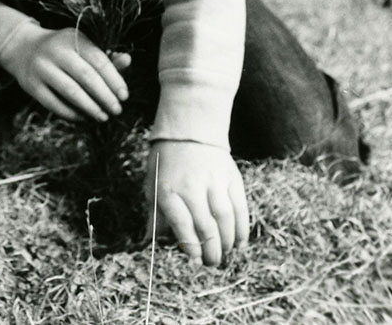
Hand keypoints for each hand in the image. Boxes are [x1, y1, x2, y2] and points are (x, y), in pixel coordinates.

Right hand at [0, 25, 129, 121]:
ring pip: (70, 91)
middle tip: (117, 109)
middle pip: (85, 76)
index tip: (125, 95)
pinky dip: (71, 114)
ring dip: (90, 107)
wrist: (23, 48)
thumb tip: (127, 61)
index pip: (98, 59)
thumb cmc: (63, 49)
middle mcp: (56, 51)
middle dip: (104, 96)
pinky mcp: (31, 85)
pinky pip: (54, 104)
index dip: (114, 79)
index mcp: (73, 38)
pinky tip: (84, 118)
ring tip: (103, 117)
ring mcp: (41, 68)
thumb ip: (105, 56)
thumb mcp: (82, 45)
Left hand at [145, 140, 248, 266]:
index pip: (182, 224)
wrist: (190, 129)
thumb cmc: (167, 161)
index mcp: (168, 189)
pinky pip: (239, 206)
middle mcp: (191, 185)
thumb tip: (149, 241)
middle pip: (205, 226)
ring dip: (227, 241)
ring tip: (225, 253)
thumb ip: (154, 213)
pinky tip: (240, 242)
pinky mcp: (231, 177)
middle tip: (212, 262)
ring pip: (224, 218)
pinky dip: (242, 227)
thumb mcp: (152, 183)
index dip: (190, 246)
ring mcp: (213, 180)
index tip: (195, 259)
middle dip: (211, 250)